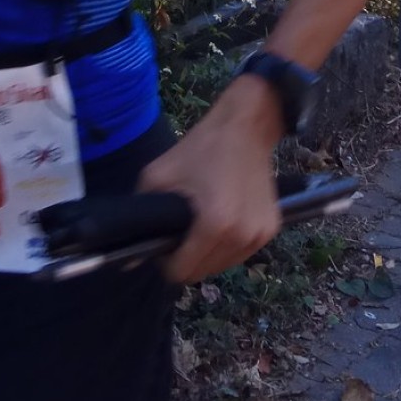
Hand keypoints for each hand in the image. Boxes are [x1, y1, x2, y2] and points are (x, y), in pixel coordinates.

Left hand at [136, 75, 283, 282]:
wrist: (247, 128)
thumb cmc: (201, 148)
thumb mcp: (159, 175)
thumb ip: (142, 216)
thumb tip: (128, 256)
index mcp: (215, 224)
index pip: (183, 272)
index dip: (166, 261)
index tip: (164, 242)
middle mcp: (242, 236)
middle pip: (202, 273)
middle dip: (186, 259)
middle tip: (180, 232)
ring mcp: (260, 235)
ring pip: (222, 266)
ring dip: (207, 255)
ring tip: (200, 225)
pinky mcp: (271, 230)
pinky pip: (240, 254)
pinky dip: (227, 246)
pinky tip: (220, 222)